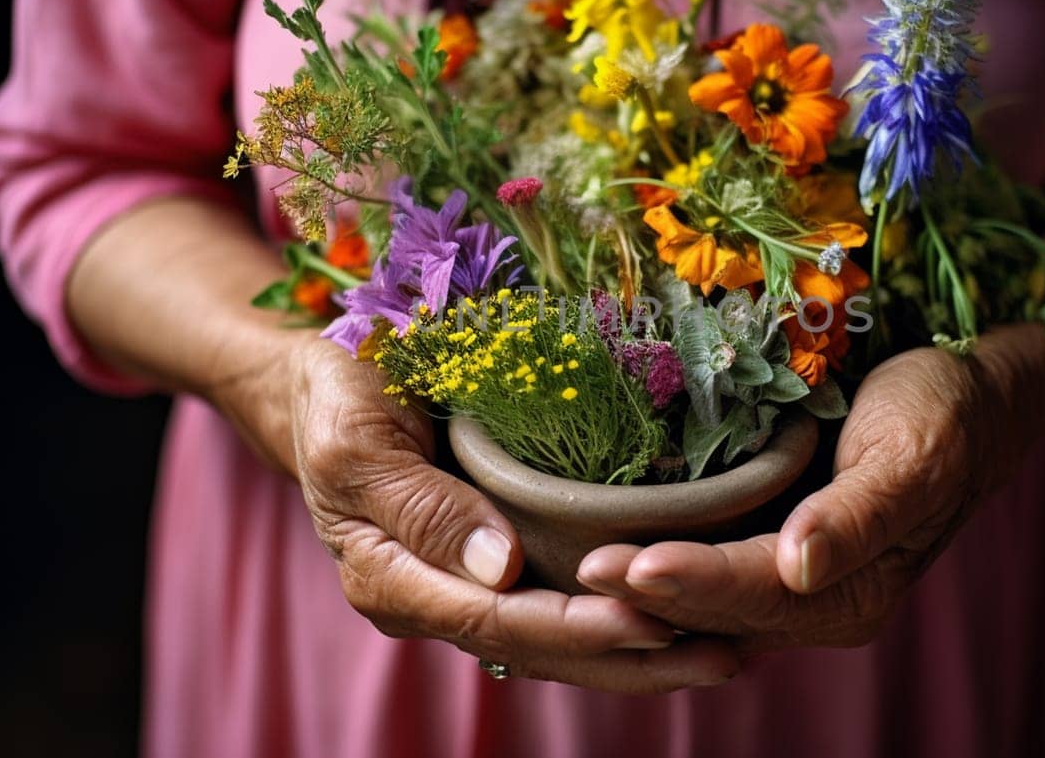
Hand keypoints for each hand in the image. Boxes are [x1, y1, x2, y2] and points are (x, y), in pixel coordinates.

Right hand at [213, 335, 740, 691]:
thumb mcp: (357, 440)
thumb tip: (498, 570)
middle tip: (722, 653)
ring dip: (638, 654)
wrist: (320, 386)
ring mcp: (461, 586)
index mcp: (390, 577)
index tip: (650, 622)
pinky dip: (617, 620)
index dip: (574, 626)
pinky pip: (557, 606)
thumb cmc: (336, 398)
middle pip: (537, 647)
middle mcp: (430, 597)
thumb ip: (420, 506)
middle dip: (630, 658)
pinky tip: (679, 616)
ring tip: (724, 650)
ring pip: (555, 641)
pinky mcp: (490, 566)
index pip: (493, 618)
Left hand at [577, 340, 1035, 651]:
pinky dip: (659, 561)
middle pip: (718, 608)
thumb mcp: (916, 456)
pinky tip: (606, 544)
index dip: (691, 582)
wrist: (972, 392)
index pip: (756, 594)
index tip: (630, 565)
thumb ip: (859, 517)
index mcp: (852, 593)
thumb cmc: (944, 414)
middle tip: (578, 567)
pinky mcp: (767, 544)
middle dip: (647, 596)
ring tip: (575, 565)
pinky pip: (704, 566)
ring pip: (702, 599)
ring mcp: (789, 578)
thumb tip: (801, 566)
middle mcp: (816, 599)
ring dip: (641, 589)